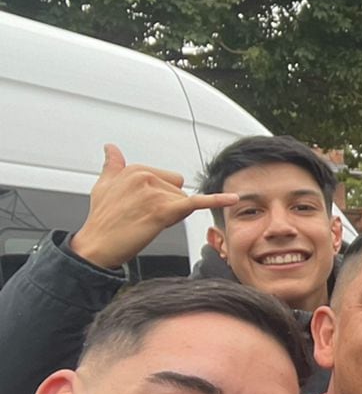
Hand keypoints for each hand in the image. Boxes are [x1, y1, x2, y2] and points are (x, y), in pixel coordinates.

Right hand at [69, 145, 238, 268]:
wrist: (96, 246)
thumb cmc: (102, 219)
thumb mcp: (103, 186)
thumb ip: (112, 165)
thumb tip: (111, 148)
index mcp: (136, 169)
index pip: (170, 180)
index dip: (162, 197)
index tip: (142, 208)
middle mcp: (146, 176)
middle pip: (180, 190)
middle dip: (170, 205)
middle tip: (145, 217)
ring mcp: (154, 193)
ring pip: (184, 203)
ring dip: (173, 216)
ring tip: (147, 223)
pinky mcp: (163, 210)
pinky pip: (196, 203)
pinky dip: (216, 200)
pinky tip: (233, 199)